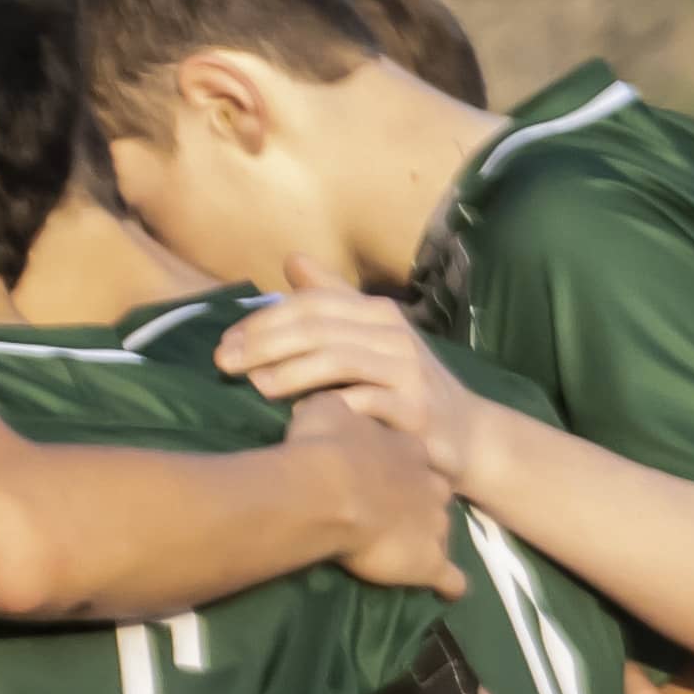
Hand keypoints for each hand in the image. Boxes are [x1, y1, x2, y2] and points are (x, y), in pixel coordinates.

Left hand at [217, 290, 479, 479]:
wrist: (468, 435)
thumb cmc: (407, 385)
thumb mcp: (372, 337)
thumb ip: (333, 300)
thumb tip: (292, 259)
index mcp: (377, 313)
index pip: (311, 305)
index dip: (264, 320)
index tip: (227, 342)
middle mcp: (393, 334)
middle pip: (319, 327)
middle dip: (265, 342)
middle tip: (225, 362)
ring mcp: (407, 370)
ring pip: (338, 359)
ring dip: (290, 372)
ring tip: (255, 385)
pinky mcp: (415, 410)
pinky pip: (365, 402)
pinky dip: (329, 406)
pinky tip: (299, 420)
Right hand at [284, 403, 462, 594]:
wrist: (327, 487)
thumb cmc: (323, 446)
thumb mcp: (326, 409)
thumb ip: (336, 407)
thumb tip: (327, 403)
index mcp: (408, 449)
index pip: (416, 457)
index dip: (402, 468)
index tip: (384, 476)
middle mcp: (429, 484)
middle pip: (437, 493)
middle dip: (422, 502)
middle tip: (394, 513)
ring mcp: (434, 524)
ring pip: (444, 532)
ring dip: (430, 540)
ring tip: (409, 552)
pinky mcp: (429, 561)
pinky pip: (451, 579)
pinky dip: (449, 584)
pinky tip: (444, 589)